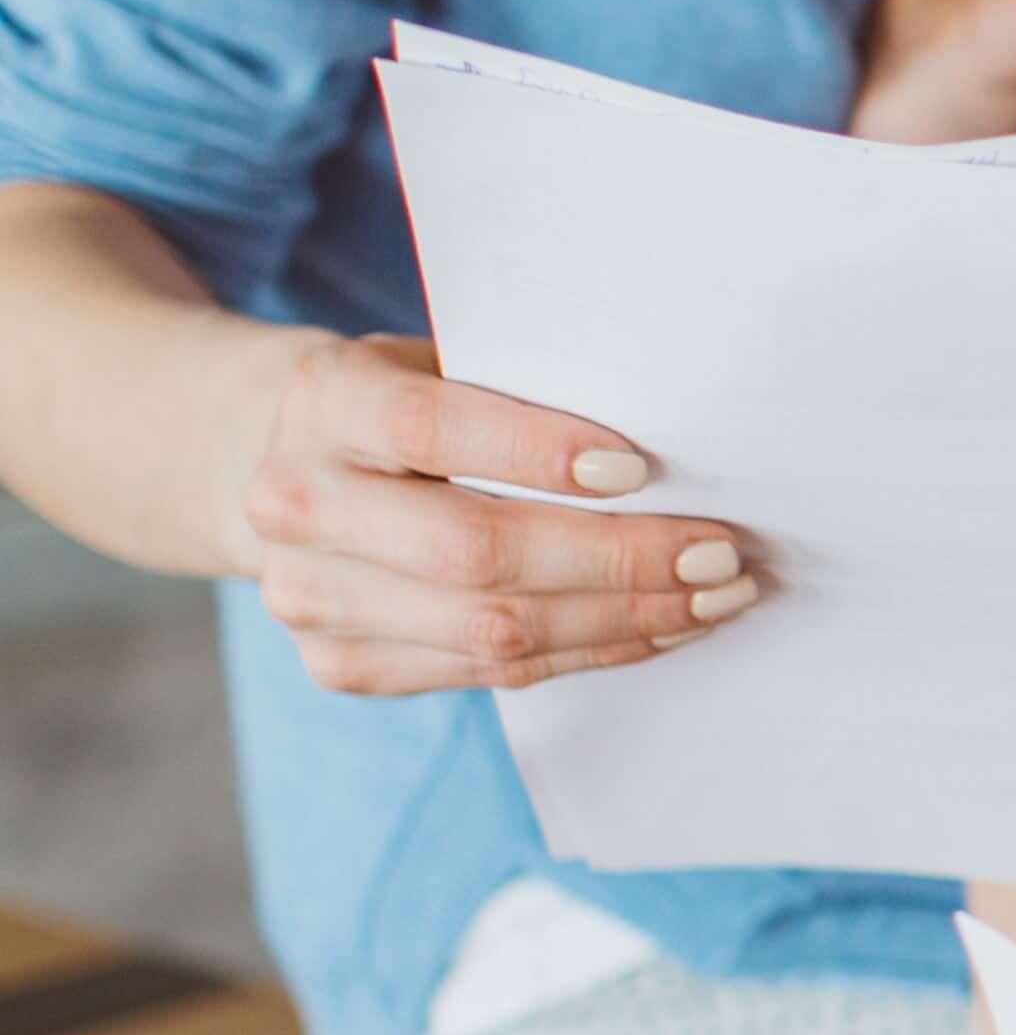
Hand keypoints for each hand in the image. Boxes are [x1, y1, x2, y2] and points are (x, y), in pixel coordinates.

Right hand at [238, 335, 753, 695]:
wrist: (274, 464)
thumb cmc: (405, 401)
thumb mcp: (437, 361)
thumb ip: (521, 391)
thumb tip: (680, 442)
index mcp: (325, 401)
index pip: (430, 428)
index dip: (538, 452)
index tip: (642, 468)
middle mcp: (296, 502)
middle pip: (474, 551)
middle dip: (618, 559)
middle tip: (722, 554)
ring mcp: (309, 596)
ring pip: (492, 630)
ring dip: (625, 619)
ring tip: (716, 600)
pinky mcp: (340, 665)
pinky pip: (490, 673)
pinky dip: (591, 651)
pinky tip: (661, 628)